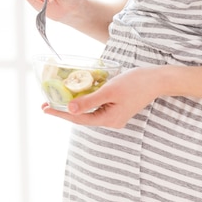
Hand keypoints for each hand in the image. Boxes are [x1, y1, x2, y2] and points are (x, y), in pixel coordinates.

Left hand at [42, 67, 164, 128]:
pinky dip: (85, 102)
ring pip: (89, 113)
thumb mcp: (109, 90)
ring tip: (57, 100)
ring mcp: (115, 116)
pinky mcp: (117, 109)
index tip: (45, 109)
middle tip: (45, 104)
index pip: (79, 118)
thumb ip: (89, 101)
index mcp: (109, 119)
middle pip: (83, 117)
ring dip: (74, 106)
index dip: (61, 113)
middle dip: (64, 110)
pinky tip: (77, 96)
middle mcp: (111, 121)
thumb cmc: (135, 82)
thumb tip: (70, 109)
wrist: (156, 80)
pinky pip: (97, 107)